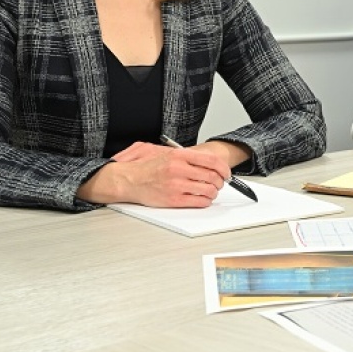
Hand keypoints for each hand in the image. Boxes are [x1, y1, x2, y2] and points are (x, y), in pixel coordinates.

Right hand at [80, 141, 231, 207]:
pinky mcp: (173, 200)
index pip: (211, 161)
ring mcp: (176, 185)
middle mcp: (179, 169)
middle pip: (212, 176)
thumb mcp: (161, 149)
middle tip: (219, 183)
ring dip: (213, 192)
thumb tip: (201, 156)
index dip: (223, 168)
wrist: (126, 180)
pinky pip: (198, 201)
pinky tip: (203, 199)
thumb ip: (180, 152)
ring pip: (208, 190)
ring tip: (210, 192)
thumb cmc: (142, 167)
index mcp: (178, 155)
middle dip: (220, 181)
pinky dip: (205, 201)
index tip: (226, 172)